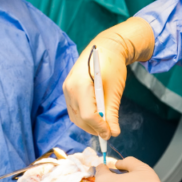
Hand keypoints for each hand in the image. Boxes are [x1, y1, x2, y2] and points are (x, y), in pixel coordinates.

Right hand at [63, 17, 155, 139]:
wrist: (105, 48)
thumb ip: (112, 113)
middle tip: (108, 133)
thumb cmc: (112, 66)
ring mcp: (66, 89)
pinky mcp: (68, 90)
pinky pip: (74, 110)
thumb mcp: (114, 91)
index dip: (99, 127)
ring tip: (103, 127)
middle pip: (79, 118)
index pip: (88, 115)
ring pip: (75, 116)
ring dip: (88, 125)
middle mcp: (69, 88)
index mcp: (80, 85)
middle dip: (94, 128)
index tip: (110, 134)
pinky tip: (96, 117)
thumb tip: (113, 133)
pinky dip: (84, 117)